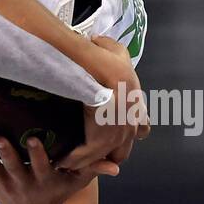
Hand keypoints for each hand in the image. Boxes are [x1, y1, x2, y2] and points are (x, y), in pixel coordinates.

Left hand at [0, 133, 117, 203]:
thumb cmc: (58, 194)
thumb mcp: (76, 184)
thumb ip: (93, 170)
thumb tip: (117, 166)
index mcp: (45, 181)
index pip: (42, 166)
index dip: (37, 154)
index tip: (33, 138)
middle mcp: (24, 184)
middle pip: (14, 167)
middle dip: (8, 153)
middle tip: (0, 136)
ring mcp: (5, 186)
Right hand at [59, 36, 148, 170]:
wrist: (98, 70)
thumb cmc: (106, 60)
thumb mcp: (114, 50)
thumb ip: (109, 48)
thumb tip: (97, 42)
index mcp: (137, 107)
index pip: (143, 128)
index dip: (130, 130)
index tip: (114, 127)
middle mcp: (131, 126)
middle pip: (124, 149)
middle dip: (110, 151)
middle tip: (92, 147)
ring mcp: (117, 137)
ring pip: (105, 157)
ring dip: (91, 159)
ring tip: (72, 159)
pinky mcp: (100, 143)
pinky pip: (85, 158)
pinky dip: (72, 160)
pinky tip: (60, 160)